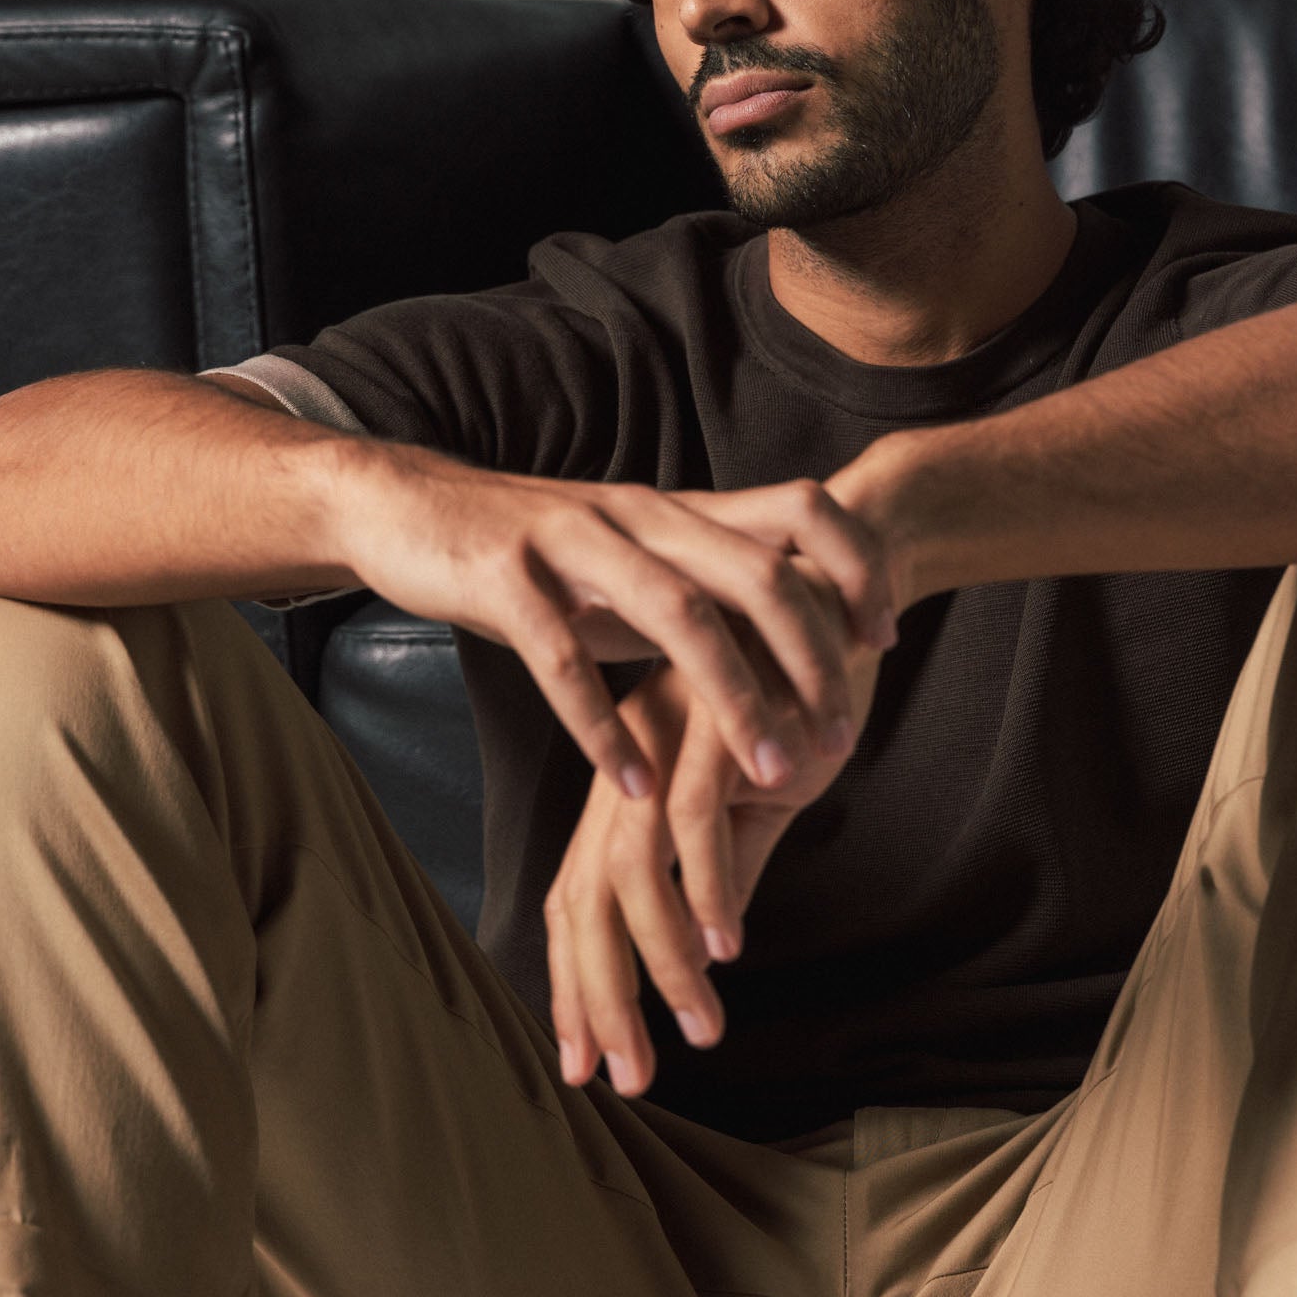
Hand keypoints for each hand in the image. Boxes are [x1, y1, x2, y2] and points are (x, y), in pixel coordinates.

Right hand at [336, 442, 894, 801]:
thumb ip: (706, 590)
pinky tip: (636, 788)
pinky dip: (605, 727)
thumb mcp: (635, 561)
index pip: (798, 508)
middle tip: (843, 741)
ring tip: (773, 777)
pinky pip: (564, 658)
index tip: (886, 639)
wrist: (411, 509)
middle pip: (756, 571)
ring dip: (734, 700)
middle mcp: (640, 514)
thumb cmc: (540, 553)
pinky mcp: (506, 578)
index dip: (853, 565)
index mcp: (679, 509)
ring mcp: (572, 541)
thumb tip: (795, 641)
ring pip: (677, 614)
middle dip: (811, 658)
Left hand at [544, 578, 884, 1096]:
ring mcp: (669, 737)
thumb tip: (709, 945)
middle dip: (601, 996)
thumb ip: (728, 863)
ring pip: (633, 872)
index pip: (577, 894)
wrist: (846, 589)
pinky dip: (710, 890)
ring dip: (663, 964)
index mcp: (631, 777)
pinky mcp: (716, 719)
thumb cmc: (801, 689)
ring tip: (698, 1030)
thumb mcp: (759, 796)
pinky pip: (698, 820)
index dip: (577, 982)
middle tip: (627, 1078)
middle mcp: (634, 759)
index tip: (588, 1060)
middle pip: (585, 895)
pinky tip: (731, 945)